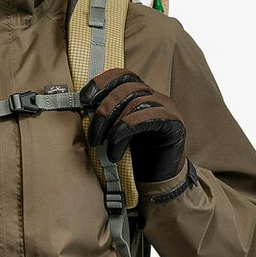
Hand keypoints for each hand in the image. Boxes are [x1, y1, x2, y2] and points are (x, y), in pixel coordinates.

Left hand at [80, 66, 187, 181]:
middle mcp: (155, 96)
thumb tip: (81, 109)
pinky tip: (116, 144)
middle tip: (93, 136)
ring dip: (114, 124)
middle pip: (126, 89)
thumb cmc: (135, 157)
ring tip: (104, 145)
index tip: (83, 100)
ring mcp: (166, 107)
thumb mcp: (115, 132)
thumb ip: (106, 118)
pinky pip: (148, 116)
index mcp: (141, 94)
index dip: (101, 83)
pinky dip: (127, 128)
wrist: (158, 180)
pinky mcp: (174, 122)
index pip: (122, 75)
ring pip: (135, 102)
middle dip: (104, 111)